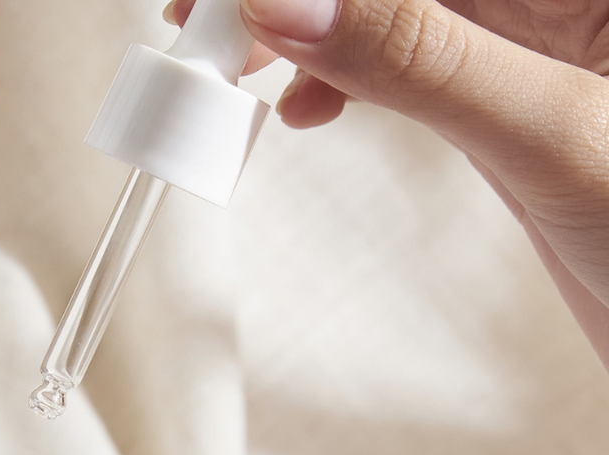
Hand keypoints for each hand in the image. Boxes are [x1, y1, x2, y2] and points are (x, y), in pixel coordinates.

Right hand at [168, 0, 608, 365]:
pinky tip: (303, 106)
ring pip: (389, 9)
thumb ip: (423, 61)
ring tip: (233, 66)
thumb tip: (295, 2)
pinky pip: (400, 62)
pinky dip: (339, 79)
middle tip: (204, 20)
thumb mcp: (554, 138)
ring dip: (303, 33)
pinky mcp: (500, 96)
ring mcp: (529, 40)